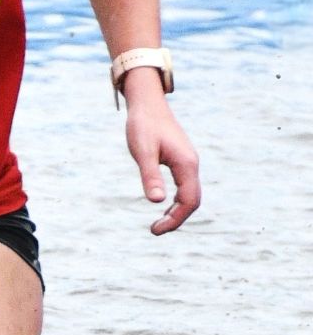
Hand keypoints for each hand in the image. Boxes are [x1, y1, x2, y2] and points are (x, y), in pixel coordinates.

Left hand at [124, 92, 200, 234]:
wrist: (147, 103)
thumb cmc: (143, 125)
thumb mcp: (143, 152)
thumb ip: (150, 175)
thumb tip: (156, 201)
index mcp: (186, 164)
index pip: (189, 201)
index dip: (175, 219)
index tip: (155, 230)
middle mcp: (191, 164)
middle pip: (193, 201)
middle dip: (177, 219)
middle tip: (154, 231)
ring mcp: (188, 162)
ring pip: (190, 195)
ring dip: (177, 211)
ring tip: (157, 224)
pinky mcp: (181, 160)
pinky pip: (185, 187)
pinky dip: (176, 201)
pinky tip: (162, 206)